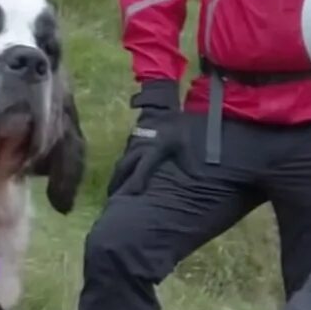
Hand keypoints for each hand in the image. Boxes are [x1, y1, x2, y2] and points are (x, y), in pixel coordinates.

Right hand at [102, 81, 183, 197]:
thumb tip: (199, 180)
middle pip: (124, 166)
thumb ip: (188, 163)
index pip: (142, 167)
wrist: (165, 111)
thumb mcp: (184, 146)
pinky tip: (118, 179)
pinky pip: (123, 158)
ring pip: (121, 162)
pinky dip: (120, 170)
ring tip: (112, 192)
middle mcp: (139, 146)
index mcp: (153, 148)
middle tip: (113, 198)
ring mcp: (132, 144)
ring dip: (116, 177)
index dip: (137, 179)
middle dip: (117, 182)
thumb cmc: (176, 130)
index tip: (133, 193)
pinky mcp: (130, 143)